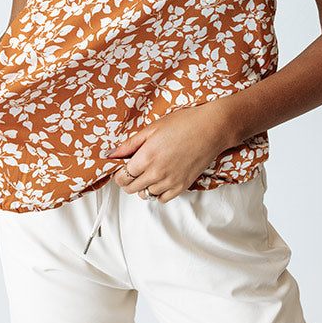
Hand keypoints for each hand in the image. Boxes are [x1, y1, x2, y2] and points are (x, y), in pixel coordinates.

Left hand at [102, 100, 230, 202]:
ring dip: (143, 186)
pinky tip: (160, 179)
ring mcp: (170, 182)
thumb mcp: (152, 128)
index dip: (118, 173)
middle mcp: (157, 173)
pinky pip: (162, 199)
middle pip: (131, 189)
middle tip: (133, 169)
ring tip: (149, 171)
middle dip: (128, 180)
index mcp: (146, 157)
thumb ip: (129, 144)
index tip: (121, 168)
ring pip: (146, 195)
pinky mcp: (182, 186)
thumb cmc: (184, 123)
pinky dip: (158, 192)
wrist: (211, 129)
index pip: (122, 177)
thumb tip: (111, 154)